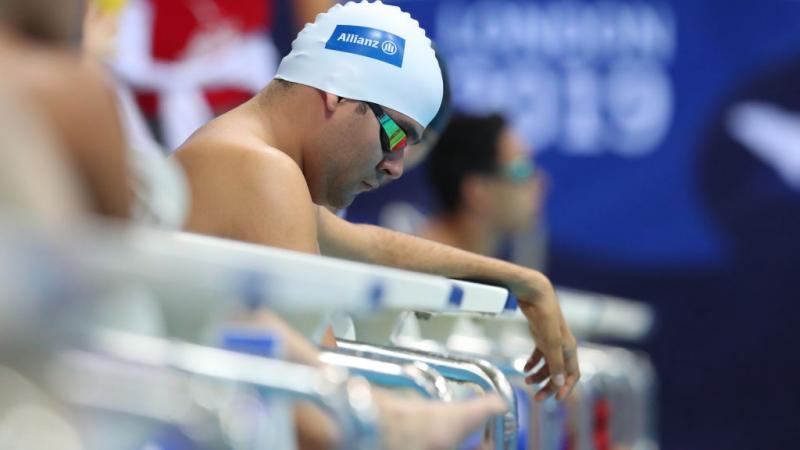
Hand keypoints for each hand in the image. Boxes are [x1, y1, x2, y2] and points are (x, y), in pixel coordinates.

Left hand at [513, 272, 579, 401]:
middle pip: (558, 373)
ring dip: (539, 375)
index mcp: (569, 349)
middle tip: (537, 398)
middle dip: (549, 386)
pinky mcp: (541, 337)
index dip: (566, 388)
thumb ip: (554, 363)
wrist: (536, 296)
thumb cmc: (546, 317)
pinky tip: (525, 369)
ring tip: (527, 381)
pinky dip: (532, 364)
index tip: (557, 399)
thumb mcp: (550, 342)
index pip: (572, 374)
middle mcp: (562, 347)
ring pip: (548, 365)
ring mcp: (551, 342)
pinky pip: (539, 356)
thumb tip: (558, 384)